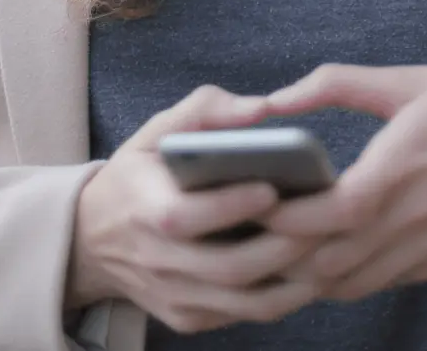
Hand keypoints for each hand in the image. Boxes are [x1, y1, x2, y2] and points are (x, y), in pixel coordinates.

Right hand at [66, 85, 323, 333]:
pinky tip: (315, 268)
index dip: (233, 206)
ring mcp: (178, 299)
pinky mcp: (192, 319)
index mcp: (148, 212)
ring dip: (296, 278)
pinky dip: (285, 296)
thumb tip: (262, 108)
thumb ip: (206, 110)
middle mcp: (161, 264)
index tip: (274, 186)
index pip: (190, 218)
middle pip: (230, 267)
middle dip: (283, 245)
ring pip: (246, 302)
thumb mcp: (156, 130)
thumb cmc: (139, 172)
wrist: (93, 238)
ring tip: (333, 246)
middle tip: (327, 218)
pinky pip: (246, 314)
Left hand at [260, 64, 426, 301]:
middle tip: (248, 232)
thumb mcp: (408, 80)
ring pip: (352, 284)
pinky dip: (347, 278)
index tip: (251, 199)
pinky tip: (326, 257)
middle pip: (330, 260)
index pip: (327, 214)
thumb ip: (337, 84)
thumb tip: (276, 98)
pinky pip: (382, 283)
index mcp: (401, 168)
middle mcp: (414, 218)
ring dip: (309, 274)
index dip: (282, 217)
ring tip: (276, 251)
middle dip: (282, 253)